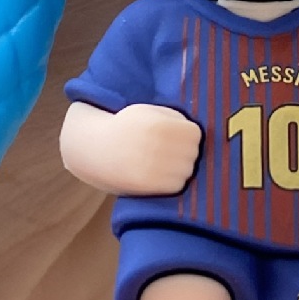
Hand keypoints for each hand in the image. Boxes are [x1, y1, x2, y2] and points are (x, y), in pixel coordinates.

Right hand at [60, 101, 201, 195]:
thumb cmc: (128, 127)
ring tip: (157, 160)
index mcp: (163, 127)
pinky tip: (155, 172)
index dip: (184, 132)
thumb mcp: (151, 111)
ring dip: (178, 166)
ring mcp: (161, 170)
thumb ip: (176, 119)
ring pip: (188, 169)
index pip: (195, 133)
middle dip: (182, 150)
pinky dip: (171, 180)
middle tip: (161, 147)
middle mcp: (164, 149)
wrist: (98, 151)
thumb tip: (200, 135)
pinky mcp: (157, 188)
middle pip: (193, 152)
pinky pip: (178, 184)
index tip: (170, 133)